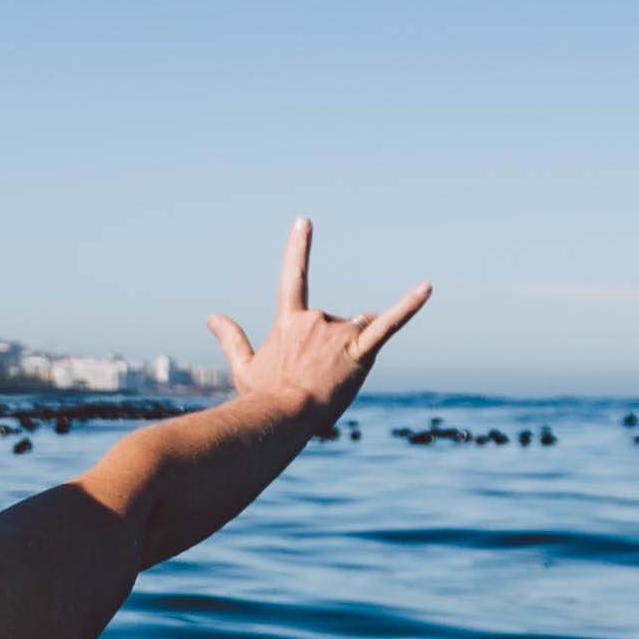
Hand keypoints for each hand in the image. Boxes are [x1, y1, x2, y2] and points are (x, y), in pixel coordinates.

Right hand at [202, 216, 430, 429]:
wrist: (282, 417)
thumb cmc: (261, 398)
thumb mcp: (243, 367)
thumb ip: (231, 338)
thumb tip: (212, 316)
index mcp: (290, 321)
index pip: (294, 276)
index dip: (299, 248)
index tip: (305, 221)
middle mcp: (316, 320)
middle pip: (337, 322)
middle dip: (334, 349)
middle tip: (317, 383)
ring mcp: (339, 335)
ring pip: (358, 332)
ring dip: (352, 354)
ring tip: (335, 385)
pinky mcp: (360, 353)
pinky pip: (388, 325)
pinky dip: (409, 306)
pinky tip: (426, 287)